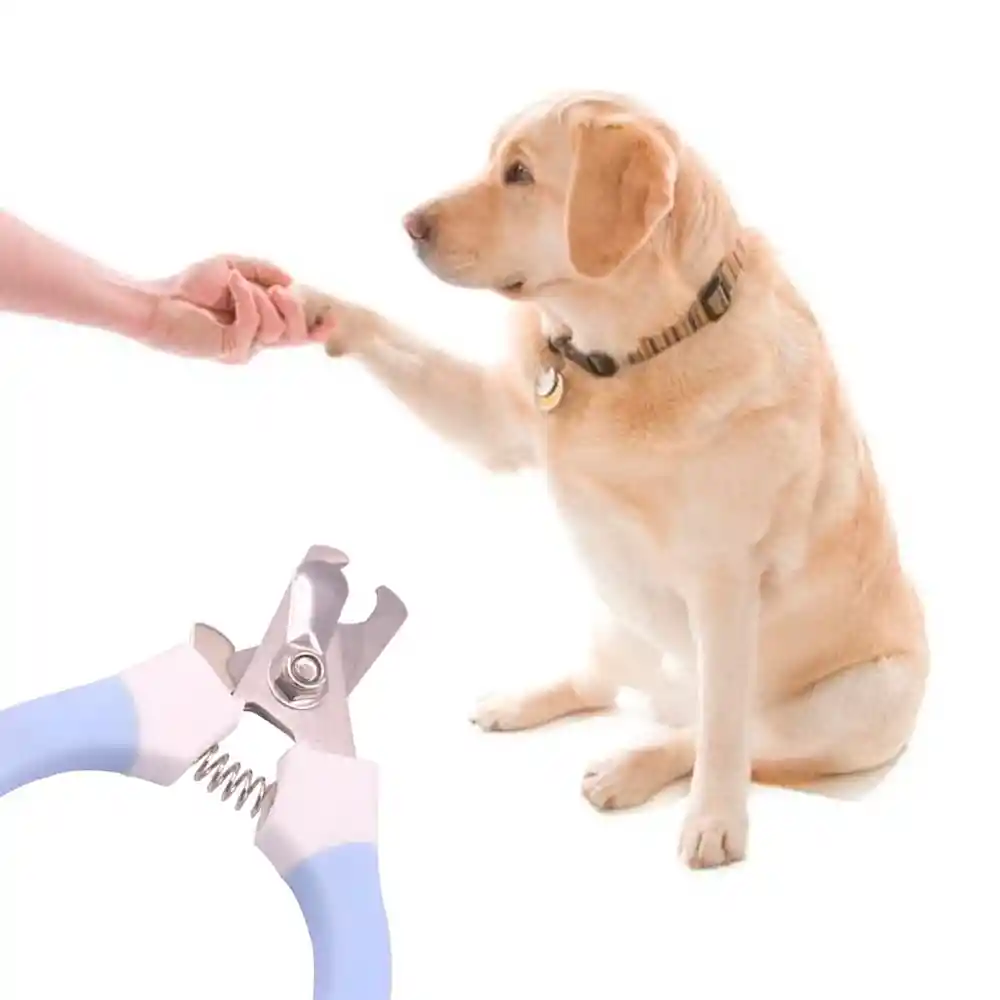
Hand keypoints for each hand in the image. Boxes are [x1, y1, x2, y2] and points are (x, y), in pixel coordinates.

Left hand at [147, 256, 335, 362]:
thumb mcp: (234, 267)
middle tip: (278, 289)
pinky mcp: (231, 350)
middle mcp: (255, 342)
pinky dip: (245, 297)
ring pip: (276, 327)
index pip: (295, 334)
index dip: (317, 330)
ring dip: (260, 297)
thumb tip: (291, 280)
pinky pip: (254, 323)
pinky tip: (231, 283)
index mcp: (259, 325)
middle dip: (294, 308)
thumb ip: (263, 271)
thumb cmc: (190, 286)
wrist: (157, 300)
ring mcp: (244, 349)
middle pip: (295, 334)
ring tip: (237, 282)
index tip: (334, 320)